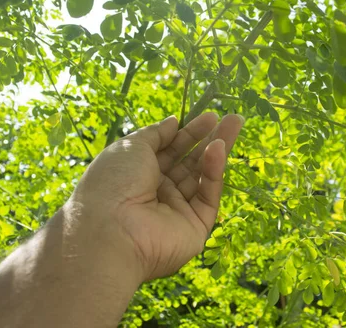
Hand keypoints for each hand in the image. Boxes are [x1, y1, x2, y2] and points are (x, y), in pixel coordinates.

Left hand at [69, 113, 243, 280]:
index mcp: (138, 174)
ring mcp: (177, 211)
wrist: (110, 229)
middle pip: (190, 162)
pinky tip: (219, 148)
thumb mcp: (131, 146)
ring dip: (217, 150)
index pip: (169, 151)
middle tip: (232, 118)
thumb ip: (156, 134)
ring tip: (234, 124)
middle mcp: (158, 193)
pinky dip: (214, 172)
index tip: (208, 116)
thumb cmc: (113, 181)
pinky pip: (207, 195)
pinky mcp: (195, 227)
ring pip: (202, 176)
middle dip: (210, 139)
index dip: (188, 133)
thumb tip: (174, 121)